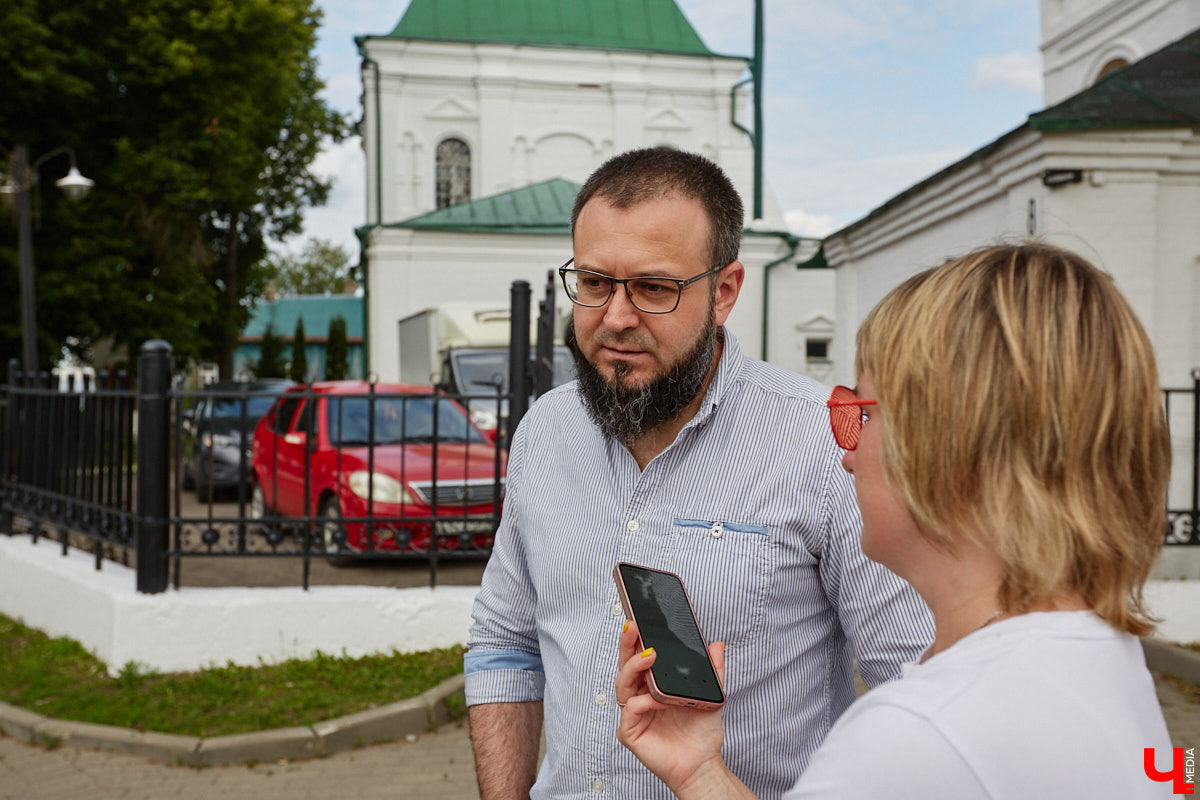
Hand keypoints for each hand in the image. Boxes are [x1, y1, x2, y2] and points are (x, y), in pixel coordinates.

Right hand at [614, 621, 730, 794]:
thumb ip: (712, 669)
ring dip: (635, 667)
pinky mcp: (629, 731)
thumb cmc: (700, 731)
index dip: (637, 638)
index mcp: (652, 684)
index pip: (640, 655)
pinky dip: (645, 701)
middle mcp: (639, 695)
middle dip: (627, 643)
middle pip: (625, 664)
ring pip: (623, 683)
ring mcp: (633, 712)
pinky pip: (632, 709)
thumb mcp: (710, 694)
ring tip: (650, 655)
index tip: (640, 618)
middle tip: (634, 627)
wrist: (703, 764)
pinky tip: (660, 700)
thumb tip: (716, 644)